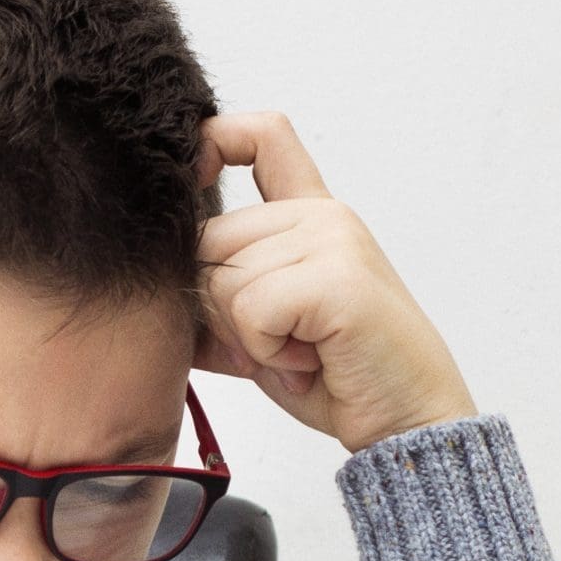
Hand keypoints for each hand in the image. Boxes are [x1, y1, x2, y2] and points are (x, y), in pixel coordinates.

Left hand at [194, 112, 477, 453]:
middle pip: (209, 239)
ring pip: (223, 279)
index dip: (212, 141)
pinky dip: (265, 350)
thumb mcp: (262, 334)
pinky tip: (308, 362)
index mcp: (310, 217)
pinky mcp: (338, 277)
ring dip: (247, 337)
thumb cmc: (340, 379)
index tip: (192, 180)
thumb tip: (154, 288)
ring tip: (301, 354)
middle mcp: (324, 216)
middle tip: (275, 345)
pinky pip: (250, 308)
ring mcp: (334, 240)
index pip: (263, 136)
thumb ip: (219, 301)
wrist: (405, 423)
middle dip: (219, 308)